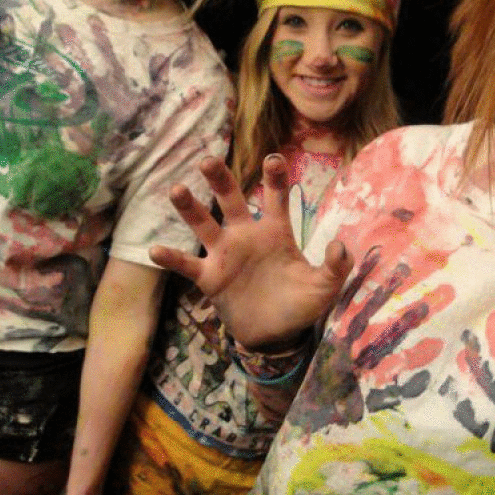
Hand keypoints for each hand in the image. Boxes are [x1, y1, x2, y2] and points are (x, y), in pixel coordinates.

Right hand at [150, 154, 352, 349]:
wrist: (276, 335)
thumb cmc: (301, 305)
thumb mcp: (324, 288)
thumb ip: (335, 267)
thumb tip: (339, 246)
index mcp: (275, 232)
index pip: (276, 197)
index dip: (274, 177)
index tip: (273, 159)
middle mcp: (246, 235)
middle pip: (230, 200)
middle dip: (220, 180)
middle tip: (208, 161)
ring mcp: (224, 255)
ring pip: (203, 224)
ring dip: (190, 208)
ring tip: (177, 190)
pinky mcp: (209, 277)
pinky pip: (187, 264)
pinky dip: (171, 258)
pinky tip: (155, 250)